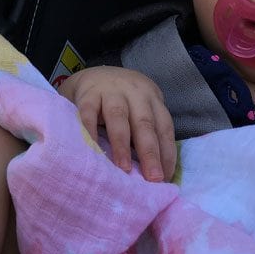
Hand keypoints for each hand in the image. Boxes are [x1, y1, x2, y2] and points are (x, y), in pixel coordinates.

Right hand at [57, 66, 176, 181]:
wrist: (93, 75)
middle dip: (150, 152)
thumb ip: (145, 135)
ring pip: (118, 116)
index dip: (166, 153)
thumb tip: (154, 175)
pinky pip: (89, 113)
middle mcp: (134, 92)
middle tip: (153, 178)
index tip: (165, 179)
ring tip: (124, 169)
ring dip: (122, 144)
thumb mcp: (138, 111)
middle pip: (144, 123)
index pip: (164, 127)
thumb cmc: (121, 102)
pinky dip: (91, 131)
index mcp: (152, 99)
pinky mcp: (88, 93)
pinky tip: (93, 151)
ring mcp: (110, 90)